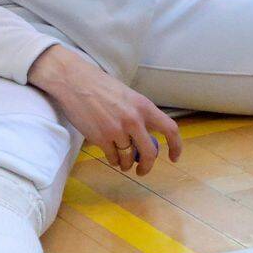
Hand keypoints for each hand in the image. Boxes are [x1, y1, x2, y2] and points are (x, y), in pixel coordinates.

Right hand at [28, 46, 182, 175]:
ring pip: (128, 158)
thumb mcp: (128, 96)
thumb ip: (139, 115)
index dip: (176, 146)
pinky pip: (112, 158)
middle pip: (150, 152)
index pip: (170, 129)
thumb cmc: (101, 87)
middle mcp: (134, 119)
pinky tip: (111, 155)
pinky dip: (112, 160)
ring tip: (122, 162)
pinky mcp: (100, 138)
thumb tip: (146, 139)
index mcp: (144, 106)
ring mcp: (117, 130)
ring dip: (126, 164)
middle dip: (147, 166)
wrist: (75, 81)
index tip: (174, 158)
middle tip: (142, 170)